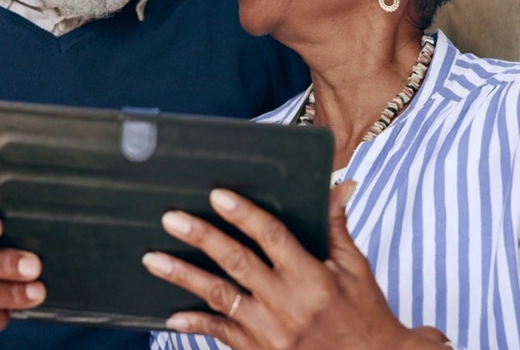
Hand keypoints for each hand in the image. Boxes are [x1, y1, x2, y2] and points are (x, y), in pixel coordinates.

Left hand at [142, 183, 445, 349]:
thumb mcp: (357, 269)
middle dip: (201, 238)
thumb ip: (337, 227)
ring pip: (219, 297)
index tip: (218, 195)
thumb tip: (341, 185)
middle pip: (237, 262)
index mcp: (313, 277)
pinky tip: (173, 315)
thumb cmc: (365, 315)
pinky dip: (196, 324)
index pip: (272, 236)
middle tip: (172, 219)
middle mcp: (288, 303)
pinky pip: (221, 334)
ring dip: (183, 276)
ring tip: (154, 259)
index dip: (244, 214)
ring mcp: (271, 331)